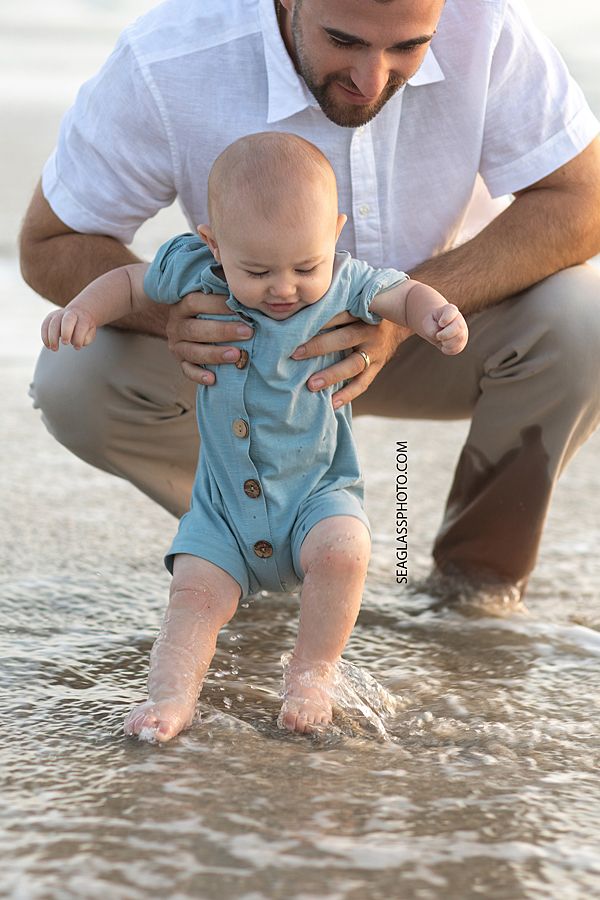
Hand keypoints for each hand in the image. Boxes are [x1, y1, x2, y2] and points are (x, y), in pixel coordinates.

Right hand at [41, 307, 96, 350]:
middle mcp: (71, 313)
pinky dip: (45, 336)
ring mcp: (60, 314)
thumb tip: (76, 343)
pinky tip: (48, 345)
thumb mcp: (90, 332)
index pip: (81, 326)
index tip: (77, 347)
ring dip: (52, 337)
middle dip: (65, 332)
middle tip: (65, 343)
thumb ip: (86, 338)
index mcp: (83, 318)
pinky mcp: (50, 316)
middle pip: (67, 320)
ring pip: (53, 322)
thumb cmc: (85, 326)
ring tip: (54, 349)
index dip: (79, 338)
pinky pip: (45, 324)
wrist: (79, 311)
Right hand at [165, 291, 252, 383]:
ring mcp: (176, 345)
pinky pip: (187, 370)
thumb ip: (224, 300)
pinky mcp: (181, 362)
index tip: (240, 308)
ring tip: (236, 355)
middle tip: (247, 333)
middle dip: (222, 331)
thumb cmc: (208, 312)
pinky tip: (213, 379)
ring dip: (214, 354)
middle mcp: (176, 326)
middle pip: (195, 329)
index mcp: (182, 306)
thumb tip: (249, 299)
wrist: (186, 327)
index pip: (195, 302)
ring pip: (192, 351)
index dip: (217, 304)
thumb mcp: (210, 302)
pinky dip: (199, 375)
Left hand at [291, 313, 410, 407]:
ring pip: (353, 365)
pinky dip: (347, 394)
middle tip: (295, 354)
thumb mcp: (357, 300)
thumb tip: (304, 305)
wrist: (401, 321)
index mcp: (362, 311)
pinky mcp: (377, 367)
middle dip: (319, 347)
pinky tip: (332, 404)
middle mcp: (370, 331)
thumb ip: (337, 303)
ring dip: (332, 375)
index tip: (295, 327)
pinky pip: (363, 383)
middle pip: (345, 339)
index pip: (339, 314)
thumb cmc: (367, 309)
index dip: (319, 320)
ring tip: (311, 385)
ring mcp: (375, 351)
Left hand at [422, 304, 467, 354]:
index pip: (452, 311)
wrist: (438, 327)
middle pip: (458, 327)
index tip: (440, 323)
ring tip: (441, 341)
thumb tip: (438, 336)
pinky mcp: (462, 342)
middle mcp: (459, 320)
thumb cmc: (432, 322)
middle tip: (438, 336)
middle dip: (446, 334)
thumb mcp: (427, 322)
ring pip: (460, 338)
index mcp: (450, 310)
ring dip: (447, 343)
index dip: (446, 318)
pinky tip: (444, 346)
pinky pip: (458, 348)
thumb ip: (430, 328)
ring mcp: (463, 331)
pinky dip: (448, 350)